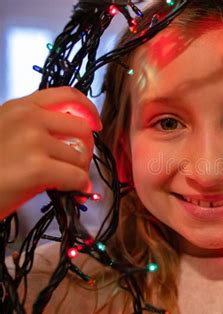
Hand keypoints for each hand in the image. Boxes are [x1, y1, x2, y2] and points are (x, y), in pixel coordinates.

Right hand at [0, 87, 101, 220]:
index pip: (67, 95)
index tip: (95, 123)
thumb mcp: (6, 133)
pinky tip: (68, 191)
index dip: (88, 109)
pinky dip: (77, 187)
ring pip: (80, 156)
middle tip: (77, 166)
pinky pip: (77, 177)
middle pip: (82, 128)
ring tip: (62, 182)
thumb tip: (74, 139)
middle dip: (86, 150)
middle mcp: (28, 118)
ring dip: (78, 172)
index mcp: (20, 107)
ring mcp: (33, 140)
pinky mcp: (37, 167)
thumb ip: (37, 127)